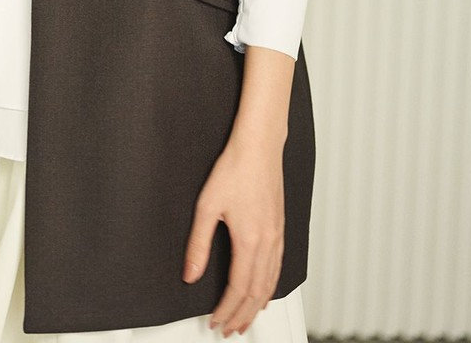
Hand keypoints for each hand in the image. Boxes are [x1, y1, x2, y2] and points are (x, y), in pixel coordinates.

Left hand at [182, 134, 284, 336]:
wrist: (259, 146)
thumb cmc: (235, 169)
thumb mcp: (207, 206)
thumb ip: (198, 244)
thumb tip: (191, 273)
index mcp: (250, 241)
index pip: (238, 289)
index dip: (226, 309)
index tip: (216, 321)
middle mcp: (268, 243)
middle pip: (257, 293)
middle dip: (242, 315)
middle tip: (229, 329)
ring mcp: (277, 236)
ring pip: (271, 283)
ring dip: (257, 305)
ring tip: (246, 319)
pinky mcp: (280, 227)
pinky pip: (278, 268)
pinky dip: (270, 287)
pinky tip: (265, 289)